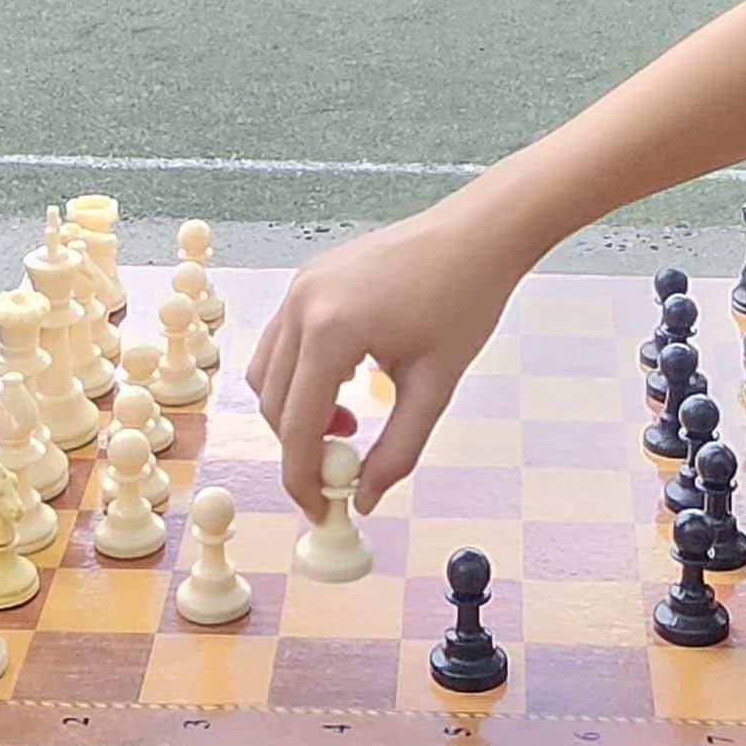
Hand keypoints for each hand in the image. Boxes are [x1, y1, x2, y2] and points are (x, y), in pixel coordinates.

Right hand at [246, 197, 532, 519]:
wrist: (477, 233)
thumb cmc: (465, 301)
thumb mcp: (435, 387)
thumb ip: (397, 450)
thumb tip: (364, 499)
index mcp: (331, 331)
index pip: (297, 426)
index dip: (304, 479)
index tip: (322, 512)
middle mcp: (302, 305)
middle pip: (273, 403)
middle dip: (298, 448)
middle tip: (338, 474)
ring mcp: (300, 286)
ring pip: (268, 372)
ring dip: (295, 412)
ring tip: (347, 425)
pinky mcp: (307, 278)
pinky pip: (282, 342)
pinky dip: (300, 376)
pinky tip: (345, 384)